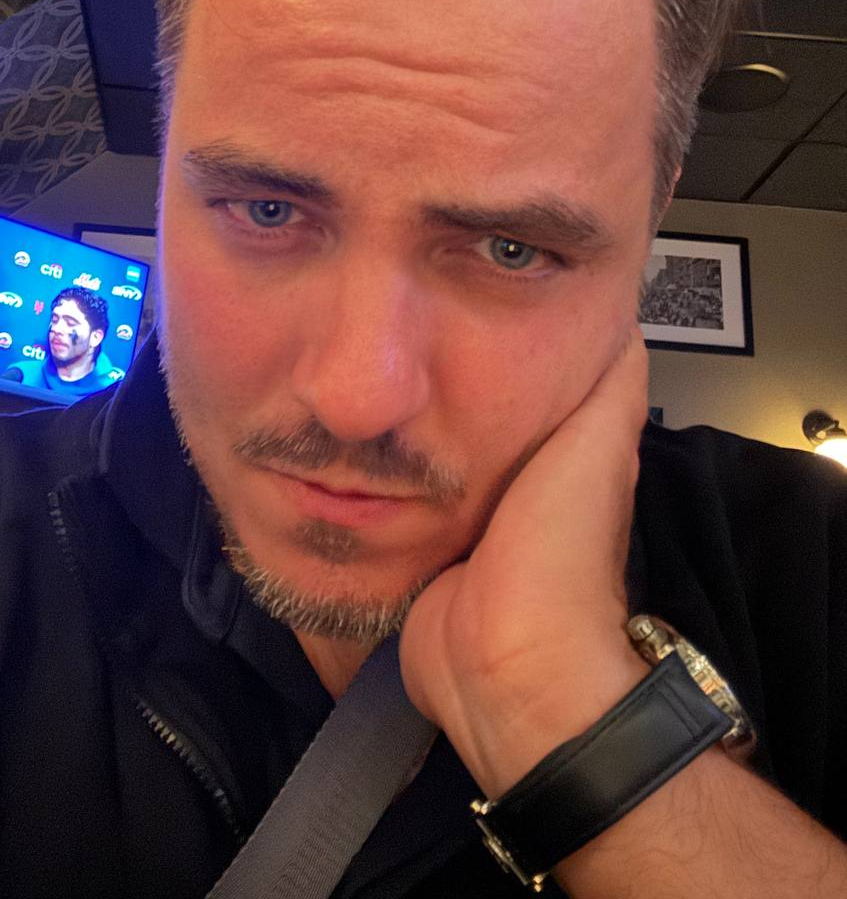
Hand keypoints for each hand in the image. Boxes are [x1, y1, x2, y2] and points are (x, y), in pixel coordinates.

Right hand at [399, 330, 649, 797]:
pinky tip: (332, 436)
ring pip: (418, 452)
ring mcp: (453, 521)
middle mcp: (505, 484)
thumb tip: (622, 314)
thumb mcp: (597, 446)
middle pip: (460, 411)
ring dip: (390, 423)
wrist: (503, 659)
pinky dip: (360, 473)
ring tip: (354, 369)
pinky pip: (381, 499)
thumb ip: (610, 386)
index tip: (449, 295)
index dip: (496, 340)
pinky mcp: (408, 549)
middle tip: (384, 328)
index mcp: (556, 457)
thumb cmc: (557, 547)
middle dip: (428, 377)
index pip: (521, 381)